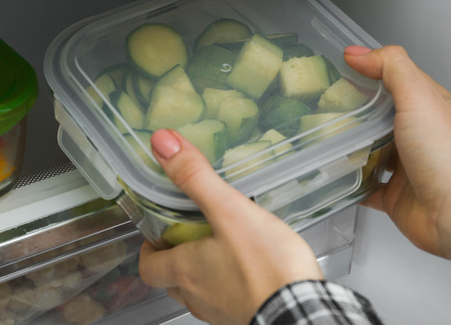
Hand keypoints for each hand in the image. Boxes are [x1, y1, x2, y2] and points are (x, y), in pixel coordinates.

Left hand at [138, 129, 322, 324]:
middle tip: (190, 235)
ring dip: (202, 274)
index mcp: (186, 270)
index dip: (149, 250)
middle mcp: (198, 296)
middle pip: (172, 281)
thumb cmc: (267, 267)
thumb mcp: (230, 211)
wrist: (301, 313)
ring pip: (199, 294)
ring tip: (223, 249)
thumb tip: (163, 143)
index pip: (149, 267)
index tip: (157, 235)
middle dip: (176, 258)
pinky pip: (227, 303)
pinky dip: (229, 287)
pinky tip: (251, 271)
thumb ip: (196, 177)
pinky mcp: (246, 318)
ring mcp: (221, 312)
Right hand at [344, 45, 450, 281]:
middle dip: (353, 111)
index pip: (394, 79)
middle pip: (379, 116)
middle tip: (321, 105)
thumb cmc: (448, 156)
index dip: (368, 70)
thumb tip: (359, 53)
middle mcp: (417, 135)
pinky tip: (334, 178)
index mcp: (426, 106)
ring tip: (321, 138)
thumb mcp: (419, 96)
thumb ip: (391, 67)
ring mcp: (405, 167)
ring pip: (370, 151)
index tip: (337, 68)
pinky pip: (366, 188)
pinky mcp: (395, 196)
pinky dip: (351, 184)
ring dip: (349, 147)